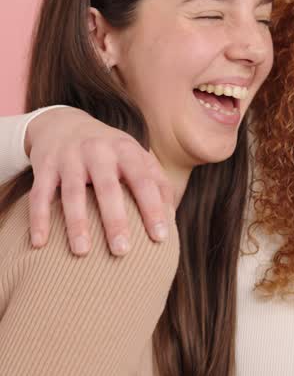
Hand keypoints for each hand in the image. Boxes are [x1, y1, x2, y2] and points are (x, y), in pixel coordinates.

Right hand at [26, 108, 172, 255]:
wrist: (64, 123)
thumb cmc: (110, 151)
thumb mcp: (136, 156)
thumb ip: (157, 183)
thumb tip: (172, 218)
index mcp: (126, 150)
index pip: (144, 180)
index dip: (153, 207)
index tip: (161, 238)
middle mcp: (99, 151)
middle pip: (108, 188)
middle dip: (115, 220)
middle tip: (122, 251)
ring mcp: (69, 157)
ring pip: (72, 193)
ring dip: (77, 223)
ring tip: (82, 252)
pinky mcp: (45, 165)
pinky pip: (40, 194)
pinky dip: (39, 219)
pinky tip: (39, 243)